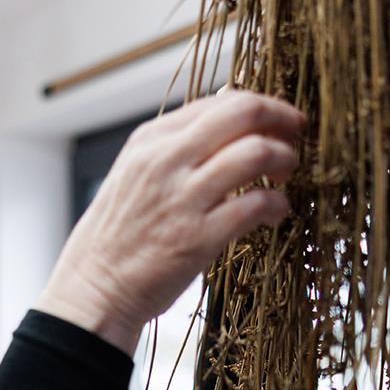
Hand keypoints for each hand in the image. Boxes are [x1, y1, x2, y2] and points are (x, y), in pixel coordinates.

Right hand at [34, 90, 303, 353]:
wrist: (94, 288)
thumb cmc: (118, 234)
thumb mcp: (135, 173)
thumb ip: (177, 143)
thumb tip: (227, 107)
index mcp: (151, 140)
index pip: (221, 101)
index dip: (262, 106)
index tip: (280, 122)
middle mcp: (166, 160)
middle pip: (243, 113)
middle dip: (281, 120)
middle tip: (296, 137)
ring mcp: (183, 198)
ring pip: (255, 153)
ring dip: (284, 159)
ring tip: (285, 175)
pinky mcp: (198, 238)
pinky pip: (256, 205)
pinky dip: (278, 205)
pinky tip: (277, 212)